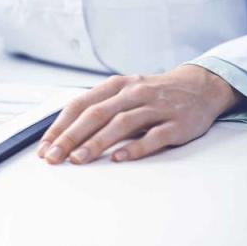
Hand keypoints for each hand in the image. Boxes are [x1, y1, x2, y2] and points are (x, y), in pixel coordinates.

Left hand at [37, 65, 243, 164]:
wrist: (201, 86)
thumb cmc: (154, 95)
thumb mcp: (124, 93)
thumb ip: (98, 109)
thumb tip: (63, 135)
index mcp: (116, 86)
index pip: (80, 104)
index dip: (60, 126)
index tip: (45, 147)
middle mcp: (134, 93)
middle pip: (96, 114)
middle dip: (71, 137)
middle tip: (54, 157)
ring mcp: (156, 107)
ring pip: (121, 123)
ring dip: (97, 142)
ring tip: (78, 159)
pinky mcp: (177, 123)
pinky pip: (154, 136)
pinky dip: (135, 147)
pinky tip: (118, 157)